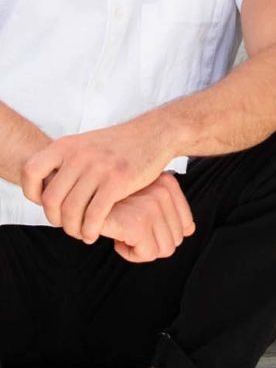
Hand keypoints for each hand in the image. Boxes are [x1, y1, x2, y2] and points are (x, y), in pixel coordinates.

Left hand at [20, 123, 172, 243]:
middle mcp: (79, 155)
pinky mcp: (117, 181)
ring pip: (71, 211)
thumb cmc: (119, 145)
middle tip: (67, 224)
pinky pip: (94, 215)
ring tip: (81, 232)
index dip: (32, 192)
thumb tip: (46, 188)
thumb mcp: (86, 144)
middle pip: (51, 199)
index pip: (31, 171)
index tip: (44, 202)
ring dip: (73, 229)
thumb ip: (66, 162)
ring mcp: (98, 167)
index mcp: (67, 145)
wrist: (153, 134)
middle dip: (56, 219)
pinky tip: (94, 233)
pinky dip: (90, 230)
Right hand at [101, 173, 194, 263]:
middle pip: (176, 239)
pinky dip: (129, 254)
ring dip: (140, 249)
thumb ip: (168, 210)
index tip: (140, 225)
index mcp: (167, 183)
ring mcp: (152, 205)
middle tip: (127, 230)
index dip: (163, 233)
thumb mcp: (142, 197)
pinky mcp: (138, 222)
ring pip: (165, 249)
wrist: (75, 192)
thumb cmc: (107, 197)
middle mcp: (164, 191)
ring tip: (121, 232)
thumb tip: (190, 230)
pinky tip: (115, 238)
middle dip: (150, 243)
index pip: (186, 225)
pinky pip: (147, 254)